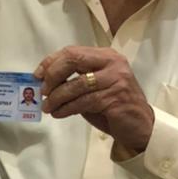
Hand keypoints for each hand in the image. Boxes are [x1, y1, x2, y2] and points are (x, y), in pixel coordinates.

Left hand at [36, 46, 154, 151]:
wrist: (140, 126)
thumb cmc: (114, 107)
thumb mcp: (94, 88)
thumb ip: (75, 81)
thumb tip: (45, 82)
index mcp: (106, 56)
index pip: (72, 51)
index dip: (51, 62)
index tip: (37, 75)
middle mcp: (113, 63)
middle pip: (73, 60)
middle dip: (53, 75)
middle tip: (43, 91)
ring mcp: (116, 79)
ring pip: (77, 84)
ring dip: (57, 97)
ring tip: (48, 107)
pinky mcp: (115, 97)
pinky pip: (83, 101)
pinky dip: (67, 108)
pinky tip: (59, 113)